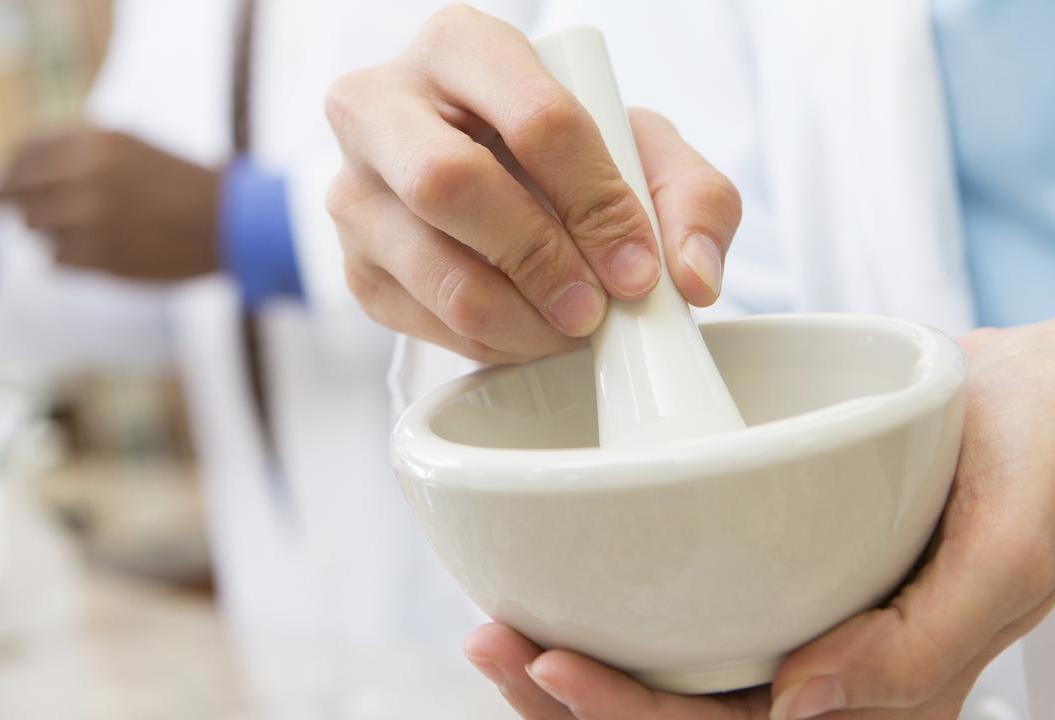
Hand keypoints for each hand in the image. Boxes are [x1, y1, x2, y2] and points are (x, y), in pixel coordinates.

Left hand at [0, 126, 220, 280]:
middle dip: (3, 202)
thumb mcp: (127, 146)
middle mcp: (87, 174)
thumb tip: (16, 168)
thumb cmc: (179, 183)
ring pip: (32, 227)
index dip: (5, 168)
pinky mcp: (101, 257)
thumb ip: (74, 150)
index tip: (0, 183)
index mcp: (94, 140)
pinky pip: (55, 260)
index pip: (22, 151)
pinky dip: (64, 258)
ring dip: (43, 231)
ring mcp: (92, 218)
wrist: (228, 223)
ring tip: (77, 230)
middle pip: (14, 190)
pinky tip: (94, 252)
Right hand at [325, 5, 739, 363]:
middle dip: (538, 258)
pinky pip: (421, 320)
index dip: (596, 201)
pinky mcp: (355, 264)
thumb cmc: (565, 155)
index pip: (534, 117)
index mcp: (459, 46)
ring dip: (518, 318)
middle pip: (449, 182)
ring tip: (571, 328)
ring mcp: (353, 189)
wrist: (499, 181)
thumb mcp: (645, 151)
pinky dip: (489, 342)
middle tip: (594, 307)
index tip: (637, 266)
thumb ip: (695, 200)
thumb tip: (689, 278)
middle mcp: (381, 105)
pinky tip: (528, 330)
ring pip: (431, 266)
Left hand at [465, 319, 1054, 718]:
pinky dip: (600, 597)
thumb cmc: (1042, 470)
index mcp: (871, 697)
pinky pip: (669, 603)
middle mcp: (813, 673)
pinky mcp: (759, 564)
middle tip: (491, 641)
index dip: (632, 715)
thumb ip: (920, 642)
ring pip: (659, 667)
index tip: (553, 662)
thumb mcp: (1008, 554)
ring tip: (490, 624)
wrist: (1035, 403)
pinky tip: (540, 573)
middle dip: (569, 695)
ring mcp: (779, 621)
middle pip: (673, 714)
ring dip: (567, 658)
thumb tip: (802, 706)